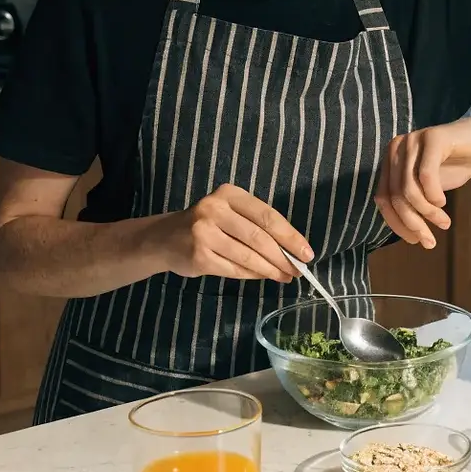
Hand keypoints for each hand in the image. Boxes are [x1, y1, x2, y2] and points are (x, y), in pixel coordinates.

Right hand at [154, 184, 313, 282]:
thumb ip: (256, 226)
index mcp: (229, 194)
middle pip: (260, 238)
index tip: (307, 252)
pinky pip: (234, 269)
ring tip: (285, 276)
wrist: (163, 238)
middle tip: (298, 270)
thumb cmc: (206, 224)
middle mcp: (215, 209)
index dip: (291, 236)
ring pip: (248, 256)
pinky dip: (252, 275)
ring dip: (271, 270)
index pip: (268, 216)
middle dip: (283, 257)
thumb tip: (292, 250)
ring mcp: (204, 233)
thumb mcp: (230, 213)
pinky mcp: (198, 256)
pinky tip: (263, 276)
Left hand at [376, 109, 470, 248]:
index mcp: (391, 160)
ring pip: (409, 190)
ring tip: (444, 222)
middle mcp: (396, 148)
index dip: (397, 224)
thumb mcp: (429, 189)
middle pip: (395, 197)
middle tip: (430, 241)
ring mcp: (413, 140)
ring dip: (427, 213)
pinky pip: (426, 176)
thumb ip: (413, 203)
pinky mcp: (433, 138)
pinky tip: (443, 202)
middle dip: (413, 224)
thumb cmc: (456, 164)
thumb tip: (408, 234)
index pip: (383, 199)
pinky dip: (433, 196)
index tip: (416, 241)